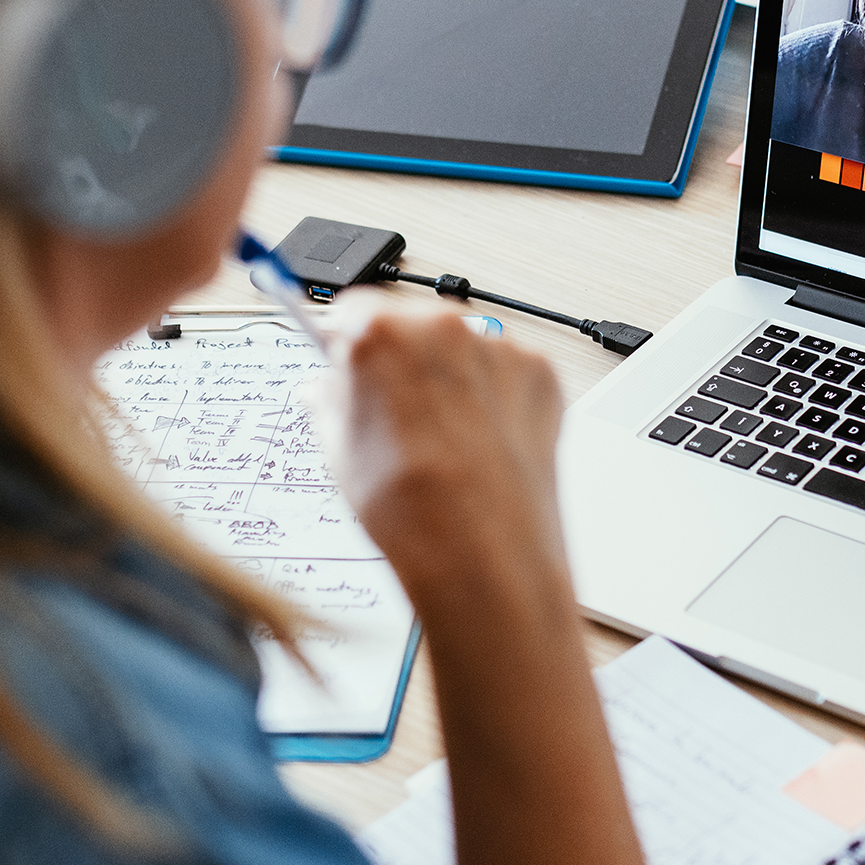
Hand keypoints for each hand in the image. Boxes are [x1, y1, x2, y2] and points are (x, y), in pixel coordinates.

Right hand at [311, 296, 569, 601]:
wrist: (484, 555)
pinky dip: (495, 396)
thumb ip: (327, 403)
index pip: (351, 309)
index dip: (347, 341)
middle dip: (402, 360)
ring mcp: (497, 347)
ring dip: (450, 376)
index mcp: (379, 333)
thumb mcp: (339, 454)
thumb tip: (324, 389)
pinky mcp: (540, 372)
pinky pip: (506, 370)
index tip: (349, 360)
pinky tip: (480, 442)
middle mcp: (441, 326)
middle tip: (396, 415)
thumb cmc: (413, 511)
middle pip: (411, 322)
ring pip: (461, 346)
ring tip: (444, 441)